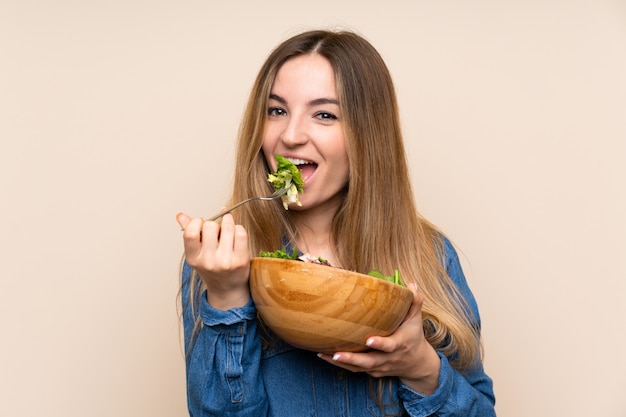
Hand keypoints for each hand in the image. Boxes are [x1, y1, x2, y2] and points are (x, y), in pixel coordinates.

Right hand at [176, 212, 250, 309]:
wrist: (228, 289)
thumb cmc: (212, 267)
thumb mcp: (197, 253)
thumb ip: (189, 232)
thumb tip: (180, 215)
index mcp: (193, 258)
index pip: (190, 232)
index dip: (197, 222)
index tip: (201, 223)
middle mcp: (208, 261)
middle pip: (210, 226)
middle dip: (214, 223)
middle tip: (216, 231)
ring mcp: (225, 262)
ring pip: (227, 227)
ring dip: (228, 223)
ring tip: (227, 230)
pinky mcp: (240, 261)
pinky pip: (240, 233)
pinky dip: (239, 228)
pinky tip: (236, 234)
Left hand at [317, 283, 440, 394]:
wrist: (417, 364)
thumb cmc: (413, 335)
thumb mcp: (416, 319)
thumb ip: (414, 302)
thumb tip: (411, 285)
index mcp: (399, 344)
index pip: (390, 345)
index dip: (380, 344)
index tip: (369, 340)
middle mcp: (388, 358)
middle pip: (369, 362)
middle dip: (352, 359)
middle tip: (336, 353)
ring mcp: (379, 367)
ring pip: (359, 368)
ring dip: (341, 363)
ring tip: (323, 354)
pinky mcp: (372, 372)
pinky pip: (354, 370)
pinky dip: (340, 365)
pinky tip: (325, 356)